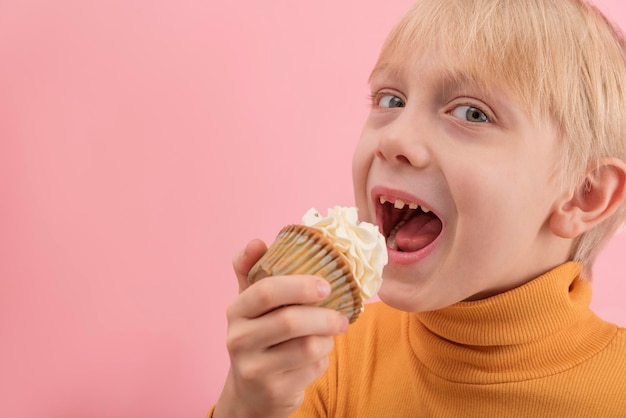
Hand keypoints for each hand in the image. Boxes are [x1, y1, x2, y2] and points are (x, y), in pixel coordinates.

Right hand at [213, 239, 348, 417]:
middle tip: (342, 315)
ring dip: (327, 338)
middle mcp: (239, 339)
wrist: (252, 393)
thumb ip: (252, 270)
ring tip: (330, 334)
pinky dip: (323, 360)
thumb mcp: (251, 305)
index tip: (326, 284)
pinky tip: (317, 356)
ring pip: (306, 347)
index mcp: (237, 310)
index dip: (299, 285)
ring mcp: (254, 368)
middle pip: (289, 321)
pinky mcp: (274, 391)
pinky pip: (313, 369)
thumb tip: (255, 241)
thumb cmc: (259, 337)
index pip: (266, 290)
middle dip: (324, 315)